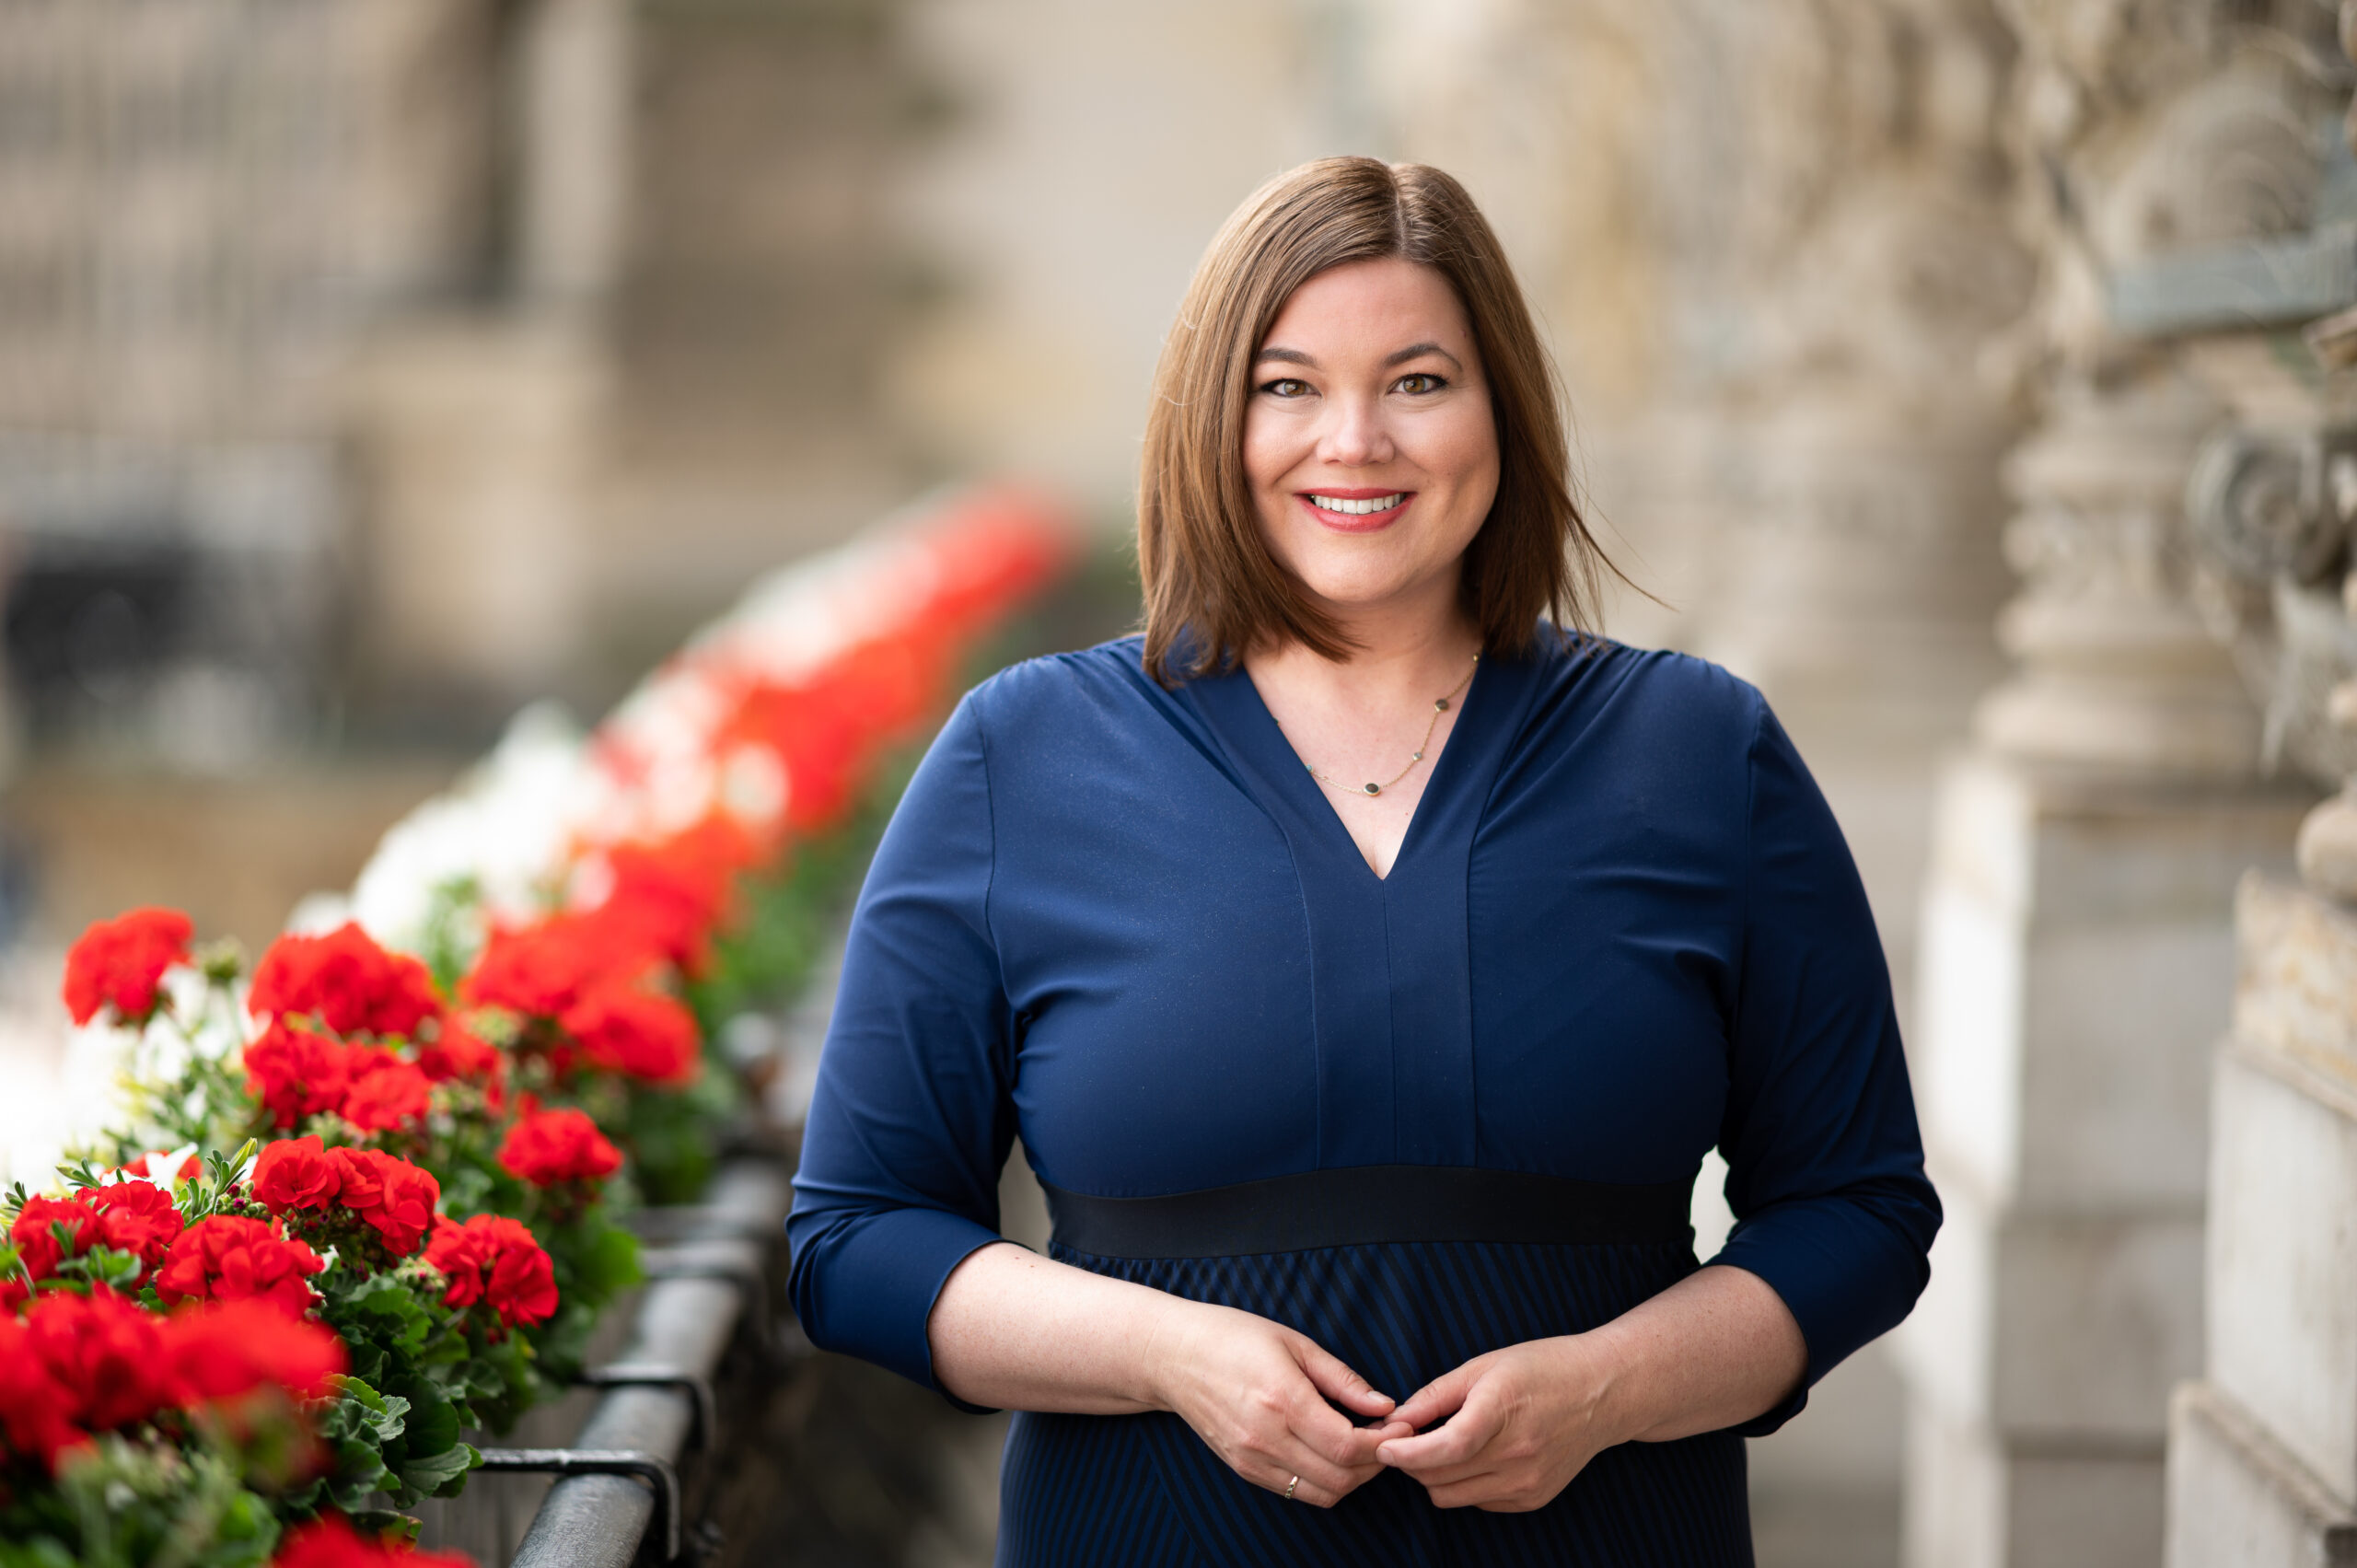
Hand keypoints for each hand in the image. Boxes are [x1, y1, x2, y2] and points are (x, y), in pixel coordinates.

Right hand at [1144, 1298, 1411, 1507]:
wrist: (1172, 1356)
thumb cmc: (1233, 1337)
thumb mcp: (1294, 1343)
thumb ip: (1342, 1379)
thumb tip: (1384, 1405)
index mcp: (1281, 1399)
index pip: (1347, 1445)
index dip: (1384, 1442)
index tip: (1402, 1424)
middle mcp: (1265, 1437)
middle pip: (1340, 1476)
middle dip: (1376, 1462)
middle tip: (1389, 1435)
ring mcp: (1252, 1459)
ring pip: (1322, 1492)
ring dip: (1353, 1476)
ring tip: (1363, 1445)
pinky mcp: (1244, 1469)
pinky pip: (1297, 1491)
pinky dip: (1325, 1480)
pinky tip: (1332, 1453)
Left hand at [1375, 1337, 1623, 1511]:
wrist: (1603, 1393)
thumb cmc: (1541, 1369)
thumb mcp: (1483, 1365)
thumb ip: (1434, 1396)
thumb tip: (1393, 1422)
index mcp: (1503, 1410)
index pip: (1446, 1447)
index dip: (1406, 1452)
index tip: (1383, 1446)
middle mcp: (1519, 1454)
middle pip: (1439, 1476)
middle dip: (1411, 1460)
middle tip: (1407, 1435)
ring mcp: (1528, 1482)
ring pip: (1451, 1496)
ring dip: (1434, 1475)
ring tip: (1441, 1443)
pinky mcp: (1533, 1499)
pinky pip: (1476, 1502)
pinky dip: (1463, 1484)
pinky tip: (1476, 1455)